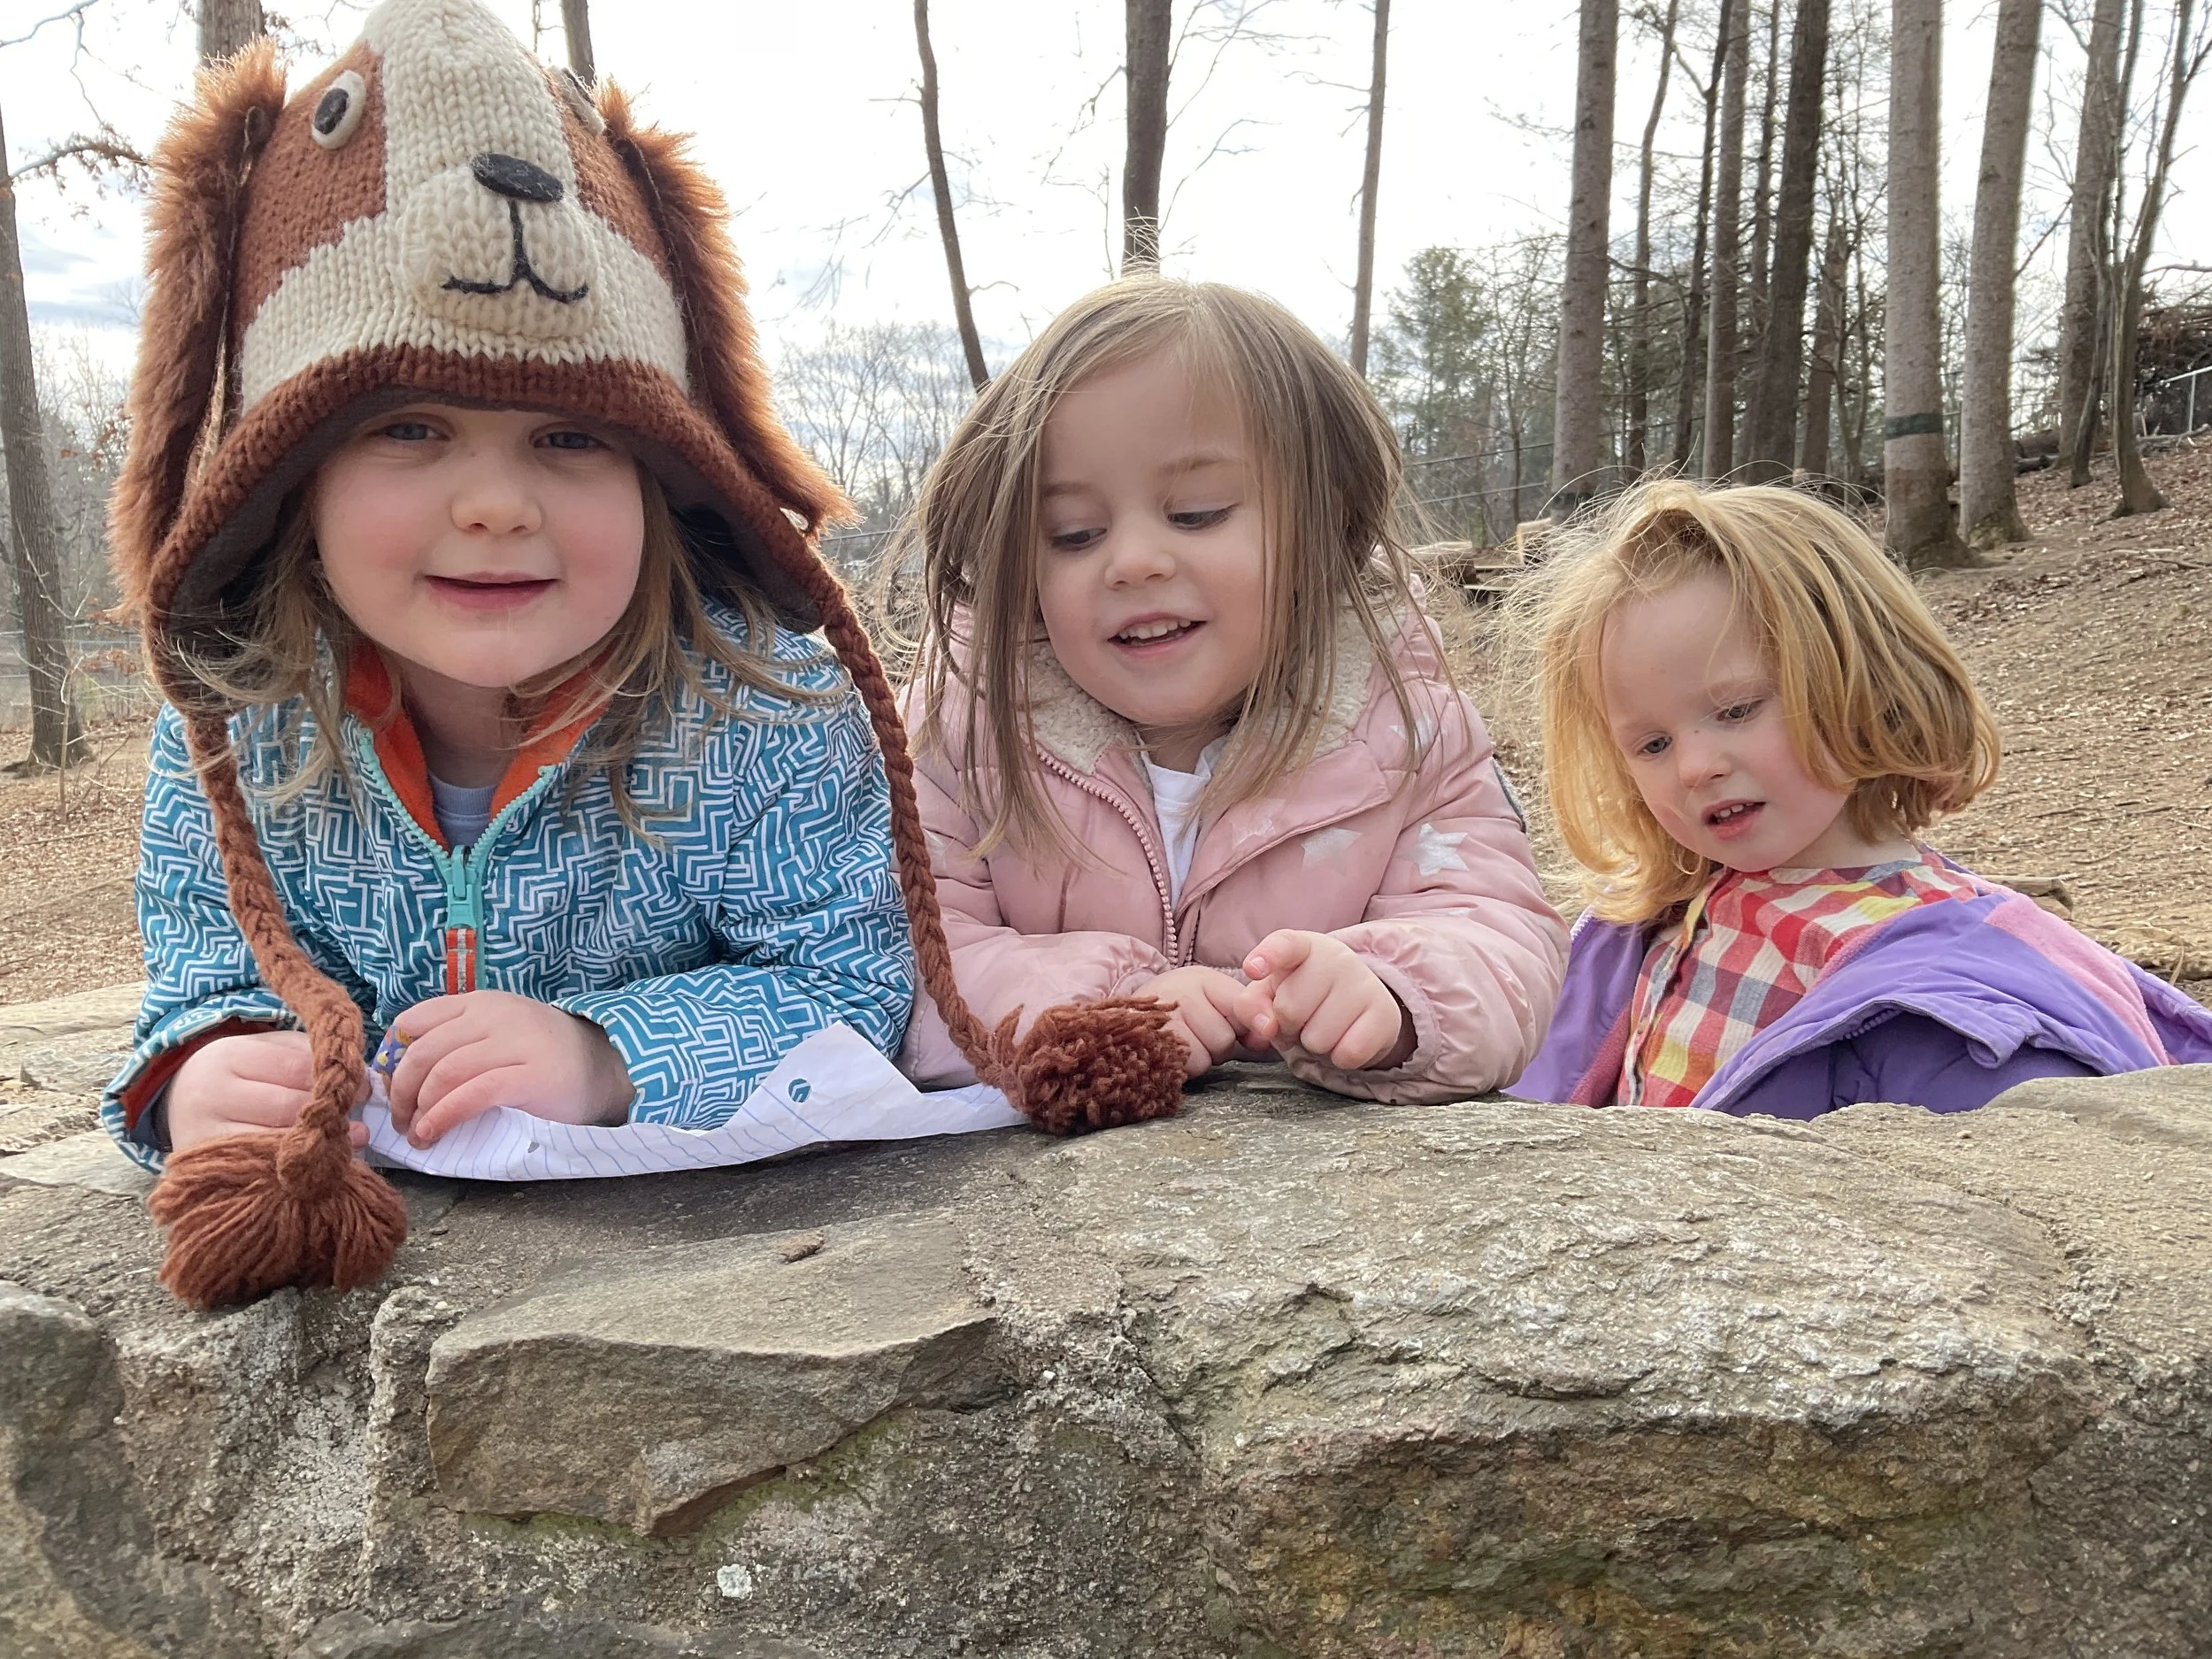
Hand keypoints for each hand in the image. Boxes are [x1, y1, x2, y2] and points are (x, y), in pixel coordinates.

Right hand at [166, 1030, 370, 1154]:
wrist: (183, 1100)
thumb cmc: (243, 1073)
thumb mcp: (269, 1051)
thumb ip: (311, 1058)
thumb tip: (361, 1082)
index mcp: (230, 1056)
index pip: (295, 1067)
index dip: (335, 1080)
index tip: (363, 1091)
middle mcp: (210, 1093)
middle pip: (287, 1107)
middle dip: (327, 1116)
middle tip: (357, 1125)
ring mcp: (204, 1134)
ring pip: (275, 1143)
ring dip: (314, 1147)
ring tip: (341, 1147)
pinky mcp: (206, 1168)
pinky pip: (260, 1170)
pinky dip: (291, 1170)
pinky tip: (313, 1168)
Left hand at [385, 991, 634, 1146]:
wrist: (605, 1067)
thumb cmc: (544, 1056)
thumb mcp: (498, 1032)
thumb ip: (459, 1040)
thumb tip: (400, 1071)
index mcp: (480, 1003)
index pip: (415, 1020)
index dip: (392, 1057)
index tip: (389, 1087)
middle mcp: (494, 1016)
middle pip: (423, 1051)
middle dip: (400, 1090)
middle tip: (398, 1119)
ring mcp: (514, 1044)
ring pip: (444, 1072)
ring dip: (418, 1108)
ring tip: (415, 1133)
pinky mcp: (530, 1077)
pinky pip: (472, 1094)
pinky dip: (443, 1116)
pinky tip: (432, 1133)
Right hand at [1132, 966, 1252, 1077]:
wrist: (1127, 1016)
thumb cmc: (1179, 1009)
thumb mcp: (1212, 999)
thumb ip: (1244, 1016)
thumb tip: (1264, 1038)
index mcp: (1202, 979)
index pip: (1241, 1004)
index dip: (1256, 1020)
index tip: (1265, 1031)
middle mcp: (1181, 992)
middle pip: (1225, 1038)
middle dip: (1219, 1046)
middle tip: (1199, 1034)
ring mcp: (1163, 1018)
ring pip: (1207, 1056)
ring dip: (1202, 1057)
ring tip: (1185, 1041)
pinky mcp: (1151, 1043)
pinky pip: (1187, 1065)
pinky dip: (1186, 1066)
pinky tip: (1173, 1051)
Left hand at [1237, 931, 1415, 1071]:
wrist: (1358, 1004)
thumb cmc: (1303, 994)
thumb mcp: (1270, 993)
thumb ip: (1251, 1005)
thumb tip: (1265, 1027)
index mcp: (1303, 946)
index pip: (1285, 945)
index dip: (1267, 956)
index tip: (1253, 969)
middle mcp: (1337, 958)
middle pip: (1289, 1010)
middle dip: (1287, 1026)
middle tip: (1301, 1018)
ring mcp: (1365, 984)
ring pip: (1317, 1039)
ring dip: (1313, 1043)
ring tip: (1323, 1026)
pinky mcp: (1386, 1015)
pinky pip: (1348, 1054)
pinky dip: (1339, 1057)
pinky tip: (1344, 1038)